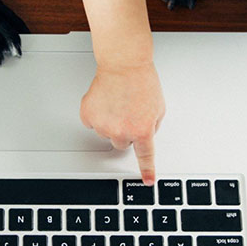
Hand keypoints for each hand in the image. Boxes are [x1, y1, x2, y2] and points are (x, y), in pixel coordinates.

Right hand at [80, 62, 164, 184]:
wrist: (123, 64)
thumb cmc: (142, 81)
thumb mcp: (158, 108)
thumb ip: (151, 126)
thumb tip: (142, 134)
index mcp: (142, 130)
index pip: (145, 156)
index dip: (147, 171)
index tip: (147, 181)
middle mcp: (121, 131)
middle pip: (121, 144)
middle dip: (125, 131)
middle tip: (128, 112)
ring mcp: (102, 125)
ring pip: (105, 132)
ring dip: (110, 121)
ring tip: (117, 102)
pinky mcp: (88, 115)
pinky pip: (92, 123)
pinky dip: (96, 114)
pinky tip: (105, 101)